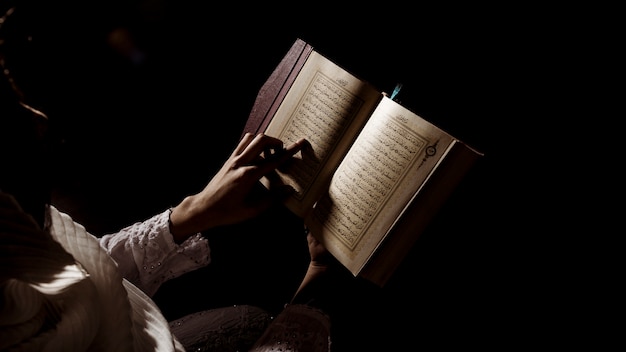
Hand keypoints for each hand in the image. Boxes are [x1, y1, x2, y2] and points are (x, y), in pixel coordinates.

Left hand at [169, 133, 305, 240]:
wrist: (204, 208)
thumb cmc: (228, 212)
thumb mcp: (252, 210)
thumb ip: (272, 199)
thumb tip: (289, 190)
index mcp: (248, 176)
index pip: (274, 160)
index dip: (289, 151)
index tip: (300, 143)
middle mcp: (240, 163)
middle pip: (262, 140)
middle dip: (276, 142)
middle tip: (282, 151)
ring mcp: (233, 160)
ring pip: (251, 138)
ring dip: (263, 141)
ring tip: (269, 153)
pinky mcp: (228, 160)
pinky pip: (242, 144)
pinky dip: (252, 144)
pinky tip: (256, 156)